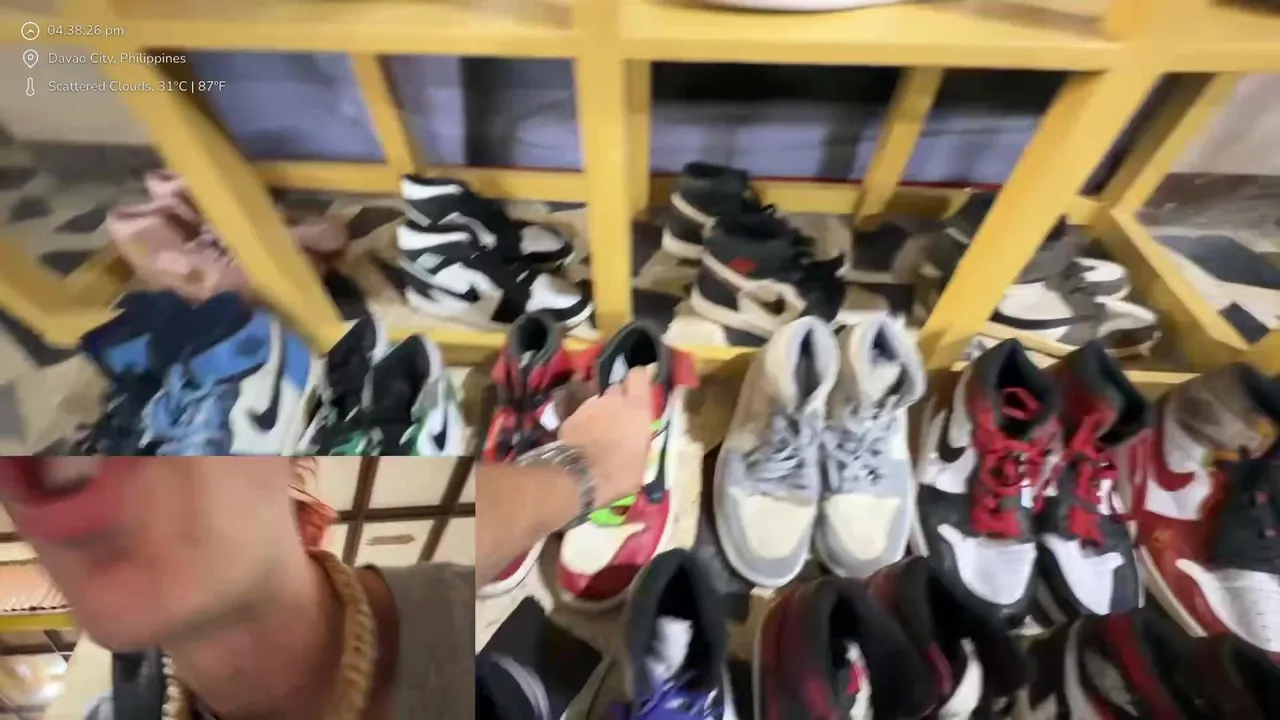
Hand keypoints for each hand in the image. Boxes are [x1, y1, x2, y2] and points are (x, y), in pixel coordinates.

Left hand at [559, 367, 653, 507]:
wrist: (578, 478)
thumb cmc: (619, 474)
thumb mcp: (641, 461)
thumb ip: (639, 441)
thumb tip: (637, 441)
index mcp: (636, 409)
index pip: (638, 376)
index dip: (638, 380)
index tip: (639, 391)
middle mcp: (613, 401)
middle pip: (616, 389)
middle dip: (618, 400)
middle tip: (619, 419)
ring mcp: (588, 407)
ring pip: (598, 402)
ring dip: (600, 413)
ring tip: (599, 433)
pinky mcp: (570, 417)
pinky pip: (581, 415)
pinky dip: (583, 423)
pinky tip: (583, 440)